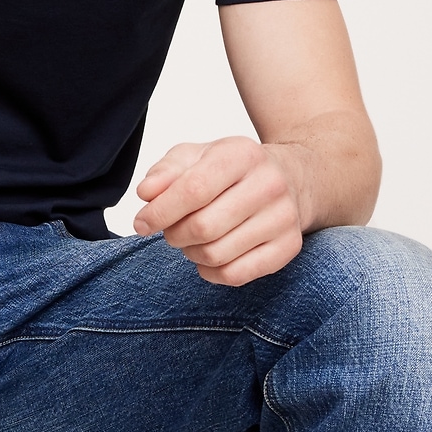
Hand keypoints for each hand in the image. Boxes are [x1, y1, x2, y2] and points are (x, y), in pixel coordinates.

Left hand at [133, 137, 308, 285]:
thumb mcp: (195, 157)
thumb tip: (147, 194)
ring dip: (192, 253)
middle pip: (203, 228)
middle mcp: (269, 185)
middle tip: (172, 230)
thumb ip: (165, 172)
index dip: (160, 212)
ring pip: (216, 255)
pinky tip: (210, 256)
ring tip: (193, 239)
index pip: (193, 190)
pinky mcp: (288, 247)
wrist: (290, 177)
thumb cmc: (232, 169)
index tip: (142, 223)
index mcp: (242, 155)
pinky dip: (211, 272)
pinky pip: (236, 275)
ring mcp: (283, 218)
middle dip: (174, 235)